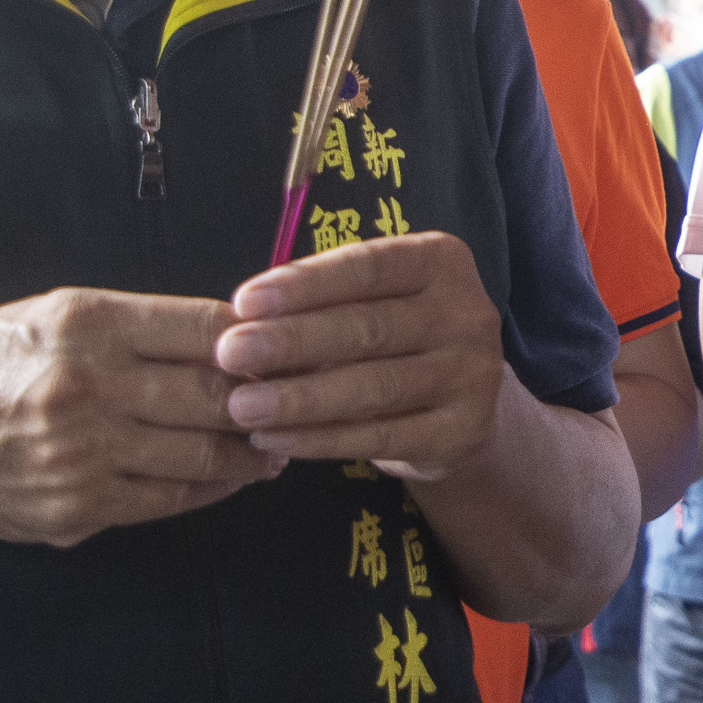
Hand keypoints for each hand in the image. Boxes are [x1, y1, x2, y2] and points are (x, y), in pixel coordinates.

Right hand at [0, 288, 267, 546]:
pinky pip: (171, 498)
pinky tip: (236, 475)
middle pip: (214, 393)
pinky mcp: (80, 505)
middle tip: (302, 397)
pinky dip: (214, 488)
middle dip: (268, 397)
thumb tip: (222, 332)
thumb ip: (130, 324)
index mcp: (84, 324)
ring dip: (252, 449)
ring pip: (203, 451)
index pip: (203, 328)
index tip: (287, 343)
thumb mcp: (44, 315)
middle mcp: (88, 385)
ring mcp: (84, 452)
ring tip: (278, 440)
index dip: (258, 338)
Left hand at [214, 232, 511, 483]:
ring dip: (300, 398)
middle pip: (369, 327)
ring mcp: (473, 373)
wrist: (459, 406)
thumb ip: (323, 305)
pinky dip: (322, 440)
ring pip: (375, 387)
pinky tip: (275, 440)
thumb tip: (243, 324)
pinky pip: (382, 436)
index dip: (304, 284)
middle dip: (291, 342)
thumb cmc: (392, 339)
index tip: (243, 302)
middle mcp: (468, 312)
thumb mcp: (370, 302)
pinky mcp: (464, 429)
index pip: (367, 267)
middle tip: (229, 355)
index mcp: (441, 262)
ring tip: (241, 406)